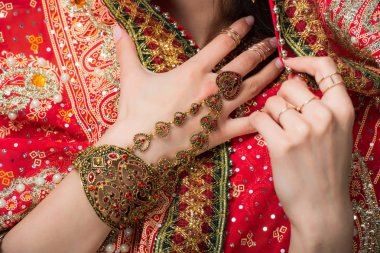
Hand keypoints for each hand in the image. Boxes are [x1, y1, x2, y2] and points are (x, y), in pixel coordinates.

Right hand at [98, 16, 283, 163]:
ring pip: (252, 89)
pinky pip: (247, 125)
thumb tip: (114, 26)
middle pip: (244, 63)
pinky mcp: (220, 133)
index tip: (250, 21)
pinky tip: (274, 111)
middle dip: (261, 50)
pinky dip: (263, 118)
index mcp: (194, 71)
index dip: (238, 29)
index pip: (223, 42)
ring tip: (281, 67)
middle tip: (275, 43)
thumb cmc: (135, 110)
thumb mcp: (131, 76)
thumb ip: (126, 49)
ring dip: (268, 76)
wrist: (138, 145)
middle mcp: (212, 87)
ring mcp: (219, 111)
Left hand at [251, 57, 353, 251]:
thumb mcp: (337, 135)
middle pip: (289, 85)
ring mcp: (303, 130)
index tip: (290, 63)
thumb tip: (294, 83)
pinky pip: (258, 117)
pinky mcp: (282, 144)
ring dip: (268, 114)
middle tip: (282, 117)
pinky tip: (265, 135)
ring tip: (276, 131)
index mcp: (342, 111)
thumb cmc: (326, 171)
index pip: (327, 68)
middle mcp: (325, 116)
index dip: (305, 61)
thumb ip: (323, 110)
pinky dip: (257, 124)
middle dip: (281, 98)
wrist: (322, 207)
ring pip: (271, 102)